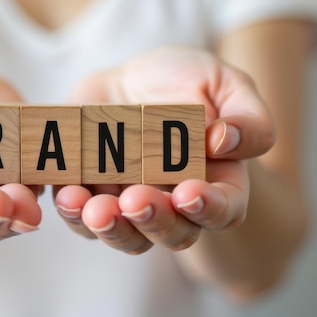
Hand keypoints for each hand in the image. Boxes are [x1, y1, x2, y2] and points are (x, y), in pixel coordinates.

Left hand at [54, 47, 274, 253]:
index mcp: (217, 182)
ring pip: (126, 236)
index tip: (188, 193)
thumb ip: (246, 114)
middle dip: (154, 221)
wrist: (130, 80)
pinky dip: (75, 213)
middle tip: (135, 199)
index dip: (209, 209)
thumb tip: (226, 141)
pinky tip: (69, 196)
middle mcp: (175, 204)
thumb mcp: (224, 83)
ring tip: (95, 208)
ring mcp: (131, 206)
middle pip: (173, 234)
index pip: (223, 210)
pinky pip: (83, 219)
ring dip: (111, 228)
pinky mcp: (92, 197)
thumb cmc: (185, 83)